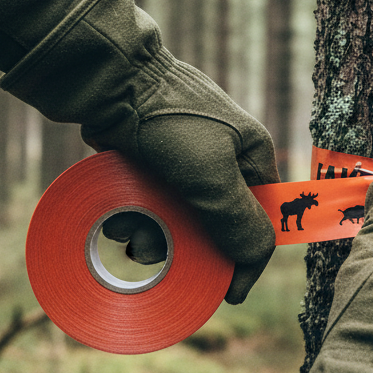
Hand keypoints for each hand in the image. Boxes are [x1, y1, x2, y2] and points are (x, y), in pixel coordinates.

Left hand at [94, 112, 280, 303]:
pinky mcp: (153, 159)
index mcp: (252, 156)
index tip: (223, 293)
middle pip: (217, 225)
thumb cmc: (167, 119)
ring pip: (180, 217)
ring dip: (157, 234)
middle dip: (190, 248)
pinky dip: (138, 215)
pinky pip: (152, 201)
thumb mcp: (210, 175)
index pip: (262, 223)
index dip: (244, 261)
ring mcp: (186, 159)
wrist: (110, 79)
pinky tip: (120, 219)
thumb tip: (253, 261)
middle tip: (161, 257)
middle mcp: (224, 158)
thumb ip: (237, 220)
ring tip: (130, 235)